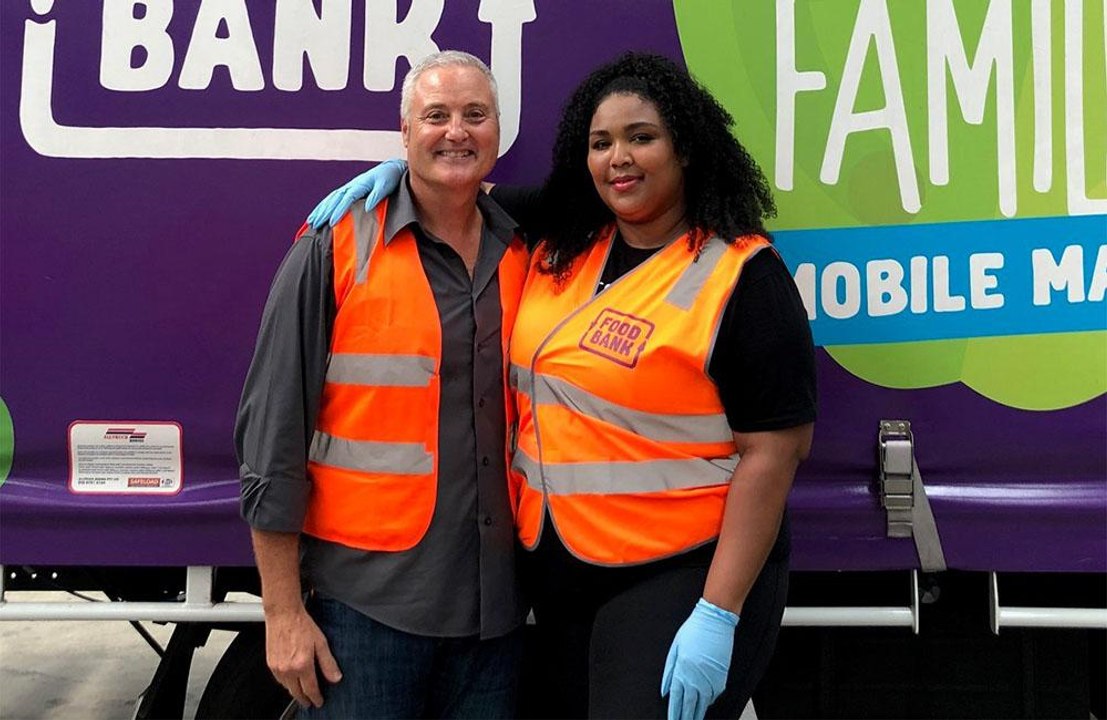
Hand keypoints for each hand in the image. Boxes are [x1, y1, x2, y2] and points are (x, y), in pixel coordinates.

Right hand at [264, 605, 341, 707]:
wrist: (283, 614)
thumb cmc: (301, 624)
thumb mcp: (321, 643)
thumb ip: (328, 663)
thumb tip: (335, 678)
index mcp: (302, 664)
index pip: (310, 689)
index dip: (316, 698)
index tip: (319, 702)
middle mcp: (288, 669)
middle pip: (296, 692)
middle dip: (304, 699)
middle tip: (310, 702)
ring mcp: (277, 667)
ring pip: (287, 687)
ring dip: (295, 691)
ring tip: (302, 692)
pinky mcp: (270, 664)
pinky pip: (279, 680)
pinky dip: (286, 683)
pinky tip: (292, 680)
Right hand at [306, 158, 406, 228]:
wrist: (391, 168)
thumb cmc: (389, 178)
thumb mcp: (386, 185)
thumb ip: (376, 196)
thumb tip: (367, 208)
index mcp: (359, 185)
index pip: (347, 200)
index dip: (338, 211)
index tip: (332, 223)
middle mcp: (350, 186)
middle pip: (334, 200)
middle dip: (323, 213)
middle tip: (315, 225)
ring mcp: (348, 187)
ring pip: (330, 199)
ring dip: (320, 210)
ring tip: (311, 221)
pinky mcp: (348, 189)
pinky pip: (333, 198)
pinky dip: (324, 206)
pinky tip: (318, 213)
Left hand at [660, 598, 738, 719]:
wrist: (716, 621)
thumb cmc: (695, 630)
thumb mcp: (675, 648)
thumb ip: (669, 671)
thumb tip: (665, 690)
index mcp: (682, 671)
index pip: (676, 700)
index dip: (674, 713)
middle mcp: (696, 678)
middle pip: (689, 706)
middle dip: (685, 718)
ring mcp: (710, 680)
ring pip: (703, 704)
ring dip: (697, 714)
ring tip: (693, 719)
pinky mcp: (721, 678)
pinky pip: (714, 696)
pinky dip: (708, 702)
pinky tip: (704, 705)